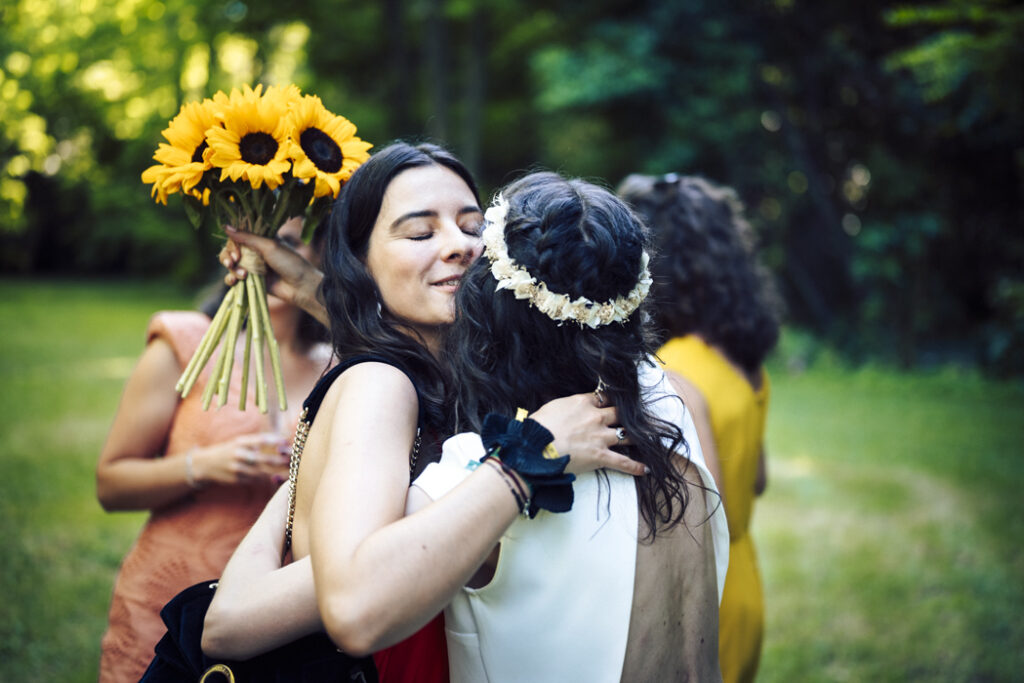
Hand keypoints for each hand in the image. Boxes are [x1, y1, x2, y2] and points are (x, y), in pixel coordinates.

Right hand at [191, 432, 290, 486]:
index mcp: (240, 442)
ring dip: (276, 472)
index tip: (287, 441)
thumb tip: (280, 439)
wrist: (204, 465)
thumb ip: (255, 442)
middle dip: (280, 461)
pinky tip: (276, 478)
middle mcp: (239, 454)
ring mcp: (237, 468)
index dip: (275, 441)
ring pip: (262, 472)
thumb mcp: (238, 442)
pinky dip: (267, 479)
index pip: (260, 440)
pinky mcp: (237, 480)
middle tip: (293, 460)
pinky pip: (255, 480)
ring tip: (289, 472)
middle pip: (264, 459)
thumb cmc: (227, 450)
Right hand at [220, 226, 325, 323]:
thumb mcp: (269, 246)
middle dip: (228, 257)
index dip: (232, 244)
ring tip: (243, 275)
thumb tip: (225, 226)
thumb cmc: (290, 262)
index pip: (237, 237)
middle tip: (234, 262)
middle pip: (230, 251)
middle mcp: (254, 252)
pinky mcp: (252, 281)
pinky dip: (231, 280)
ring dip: (231, 270)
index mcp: (259, 239)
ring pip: (231, 265)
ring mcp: (252, 267)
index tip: (237, 252)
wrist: (301, 287)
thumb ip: (247, 237)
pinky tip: (234, 282)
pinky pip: (234, 279)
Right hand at [530, 393, 644, 476]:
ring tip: (646, 439)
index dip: (610, 399)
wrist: (535, 448)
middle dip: (628, 415)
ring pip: (626, 434)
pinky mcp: (601, 457)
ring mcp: (600, 437)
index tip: (614, 401)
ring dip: (636, 437)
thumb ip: (565, 405)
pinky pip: (623, 462)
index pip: (604, 397)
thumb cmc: (537, 428)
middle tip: (636, 417)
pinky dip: (635, 467)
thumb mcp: (551, 407)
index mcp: (582, 403)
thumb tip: (566, 406)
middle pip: (619, 413)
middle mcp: (595, 417)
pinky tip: (645, 469)